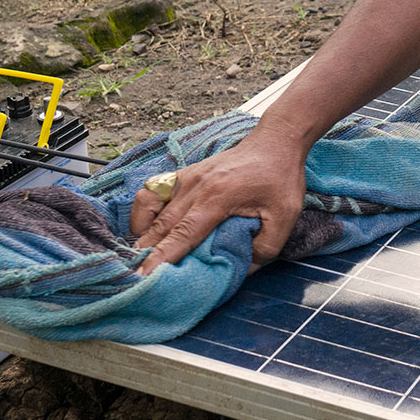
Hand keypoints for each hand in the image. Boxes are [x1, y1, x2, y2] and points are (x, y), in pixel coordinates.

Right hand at [127, 128, 306, 273]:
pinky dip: (143, 211)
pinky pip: (151, 191)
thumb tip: (239, 271)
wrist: (275, 142)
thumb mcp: (284, 218)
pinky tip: (149, 226)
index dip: (161, 257)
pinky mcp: (183, 173)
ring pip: (149, 207)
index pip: (182, 234)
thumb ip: (263, 248)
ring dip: (141, 232)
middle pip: (160, 225)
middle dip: (145, 253)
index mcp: (217, 198)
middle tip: (134, 277)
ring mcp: (186, 177)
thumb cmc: (280, 179)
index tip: (144, 276)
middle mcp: (195, 187)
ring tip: (143, 253)